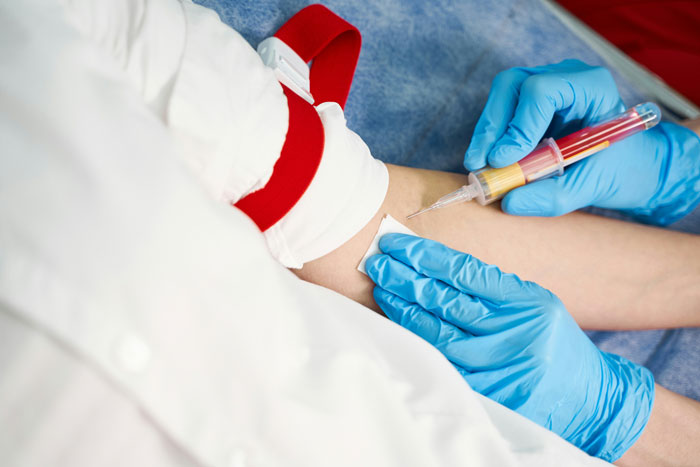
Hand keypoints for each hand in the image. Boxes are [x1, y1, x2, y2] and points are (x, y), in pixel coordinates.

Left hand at [366, 233, 654, 461]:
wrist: (587, 397)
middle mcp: (511, 332)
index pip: (464, 272)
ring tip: (381, 288)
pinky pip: (442, 362)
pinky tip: (398, 324)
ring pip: (438, 332)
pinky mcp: (487, 392)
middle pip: (445, 300)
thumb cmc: (554, 341)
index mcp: (525, 301)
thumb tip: (435, 264)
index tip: (398, 244)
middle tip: (377, 262)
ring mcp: (498, 365)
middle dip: (406, 278)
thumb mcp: (534, 302)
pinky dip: (418, 341)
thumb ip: (491, 285)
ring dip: (404, 308)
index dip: (426, 256)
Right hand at [465, 59, 699, 224]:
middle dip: (492, 125)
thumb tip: (509, 202)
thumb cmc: (622, 170)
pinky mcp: (529, 104)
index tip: (504, 160)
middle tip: (479, 162)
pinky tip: (489, 161)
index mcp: (592, 87)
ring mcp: (545, 86)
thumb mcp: (592, 187)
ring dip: (486, 131)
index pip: (542, 91)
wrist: (633, 168)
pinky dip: (490, 137)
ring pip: (501, 95)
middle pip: (513, 84)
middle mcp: (565, 78)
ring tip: (480, 165)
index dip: (519, 125)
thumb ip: (553, 196)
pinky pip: (501, 111)